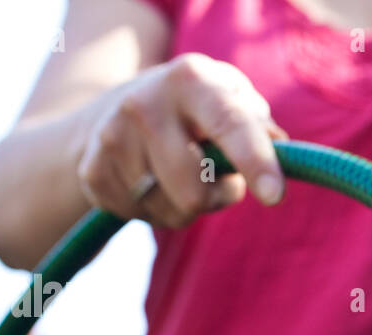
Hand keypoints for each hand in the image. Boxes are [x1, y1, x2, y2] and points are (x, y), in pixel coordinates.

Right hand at [78, 53, 288, 226]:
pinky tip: (151, 180)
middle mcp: (144, 104)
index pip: (229, 123)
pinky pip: (144, 217)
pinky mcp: (92, 172)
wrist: (114, 109)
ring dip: (188, 204)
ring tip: (177, 171)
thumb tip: (278, 146)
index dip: (254, 160)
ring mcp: (111, 138)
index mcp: (190, 80)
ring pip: (173, 211)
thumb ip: (259, 123)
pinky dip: (158, 209)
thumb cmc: (197, 109)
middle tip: (212, 173)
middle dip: (216, 195)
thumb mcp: (230, 98)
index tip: (274, 196)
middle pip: (194, 191)